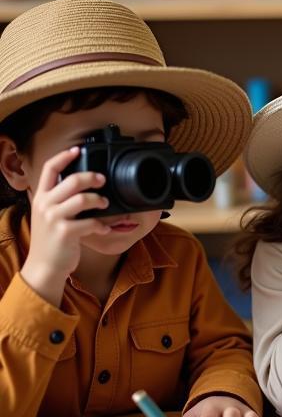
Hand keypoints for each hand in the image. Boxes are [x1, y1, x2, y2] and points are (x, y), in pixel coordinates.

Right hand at [20, 147, 112, 305]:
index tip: (78, 149)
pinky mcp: (65, 232)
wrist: (44, 266)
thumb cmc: (51, 240)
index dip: (64, 156)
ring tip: (105, 204)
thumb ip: (58, 200)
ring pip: (82, 198)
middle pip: (72, 180)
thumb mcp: (48, 216)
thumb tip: (80, 187)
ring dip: (99, 200)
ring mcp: (54, 218)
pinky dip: (102, 225)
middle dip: (92, 177)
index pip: (49, 169)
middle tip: (102, 180)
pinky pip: (91, 222)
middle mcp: (45, 204)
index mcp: (41, 197)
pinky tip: (104, 228)